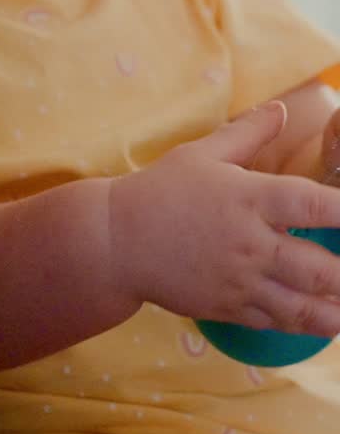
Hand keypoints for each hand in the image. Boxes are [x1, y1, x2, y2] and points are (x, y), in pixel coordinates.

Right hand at [108, 102, 339, 332]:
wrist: (116, 241)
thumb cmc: (160, 191)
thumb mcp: (202, 153)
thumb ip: (249, 132)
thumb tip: (282, 110)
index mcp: (249, 198)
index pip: (314, 205)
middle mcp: (250, 243)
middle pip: (319, 269)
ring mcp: (239, 281)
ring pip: (303, 307)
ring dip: (335, 312)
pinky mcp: (226, 307)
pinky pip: (274, 322)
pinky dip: (301, 324)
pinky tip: (319, 320)